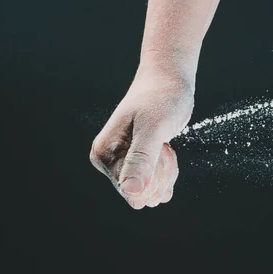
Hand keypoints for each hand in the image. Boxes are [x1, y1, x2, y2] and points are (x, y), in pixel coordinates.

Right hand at [90, 59, 194, 208]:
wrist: (169, 80)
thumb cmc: (161, 99)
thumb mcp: (153, 129)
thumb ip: (142, 160)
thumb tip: (131, 192)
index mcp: (103, 154)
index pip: (131, 191)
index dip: (153, 176)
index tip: (159, 147)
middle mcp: (108, 161)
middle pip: (142, 193)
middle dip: (161, 173)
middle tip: (163, 143)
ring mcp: (123, 162)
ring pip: (151, 190)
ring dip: (167, 170)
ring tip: (164, 143)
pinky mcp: (138, 161)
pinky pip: (156, 184)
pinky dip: (168, 171)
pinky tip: (166, 151)